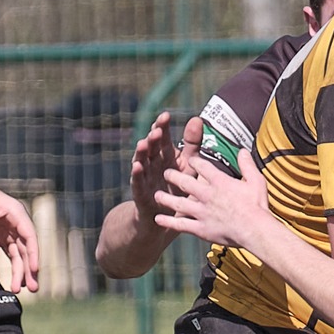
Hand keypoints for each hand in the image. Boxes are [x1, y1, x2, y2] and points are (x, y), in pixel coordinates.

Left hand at [0, 176, 40, 293]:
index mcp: (17, 214)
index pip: (30, 237)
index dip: (34, 254)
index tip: (35, 270)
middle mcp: (17, 223)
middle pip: (27, 249)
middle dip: (30, 269)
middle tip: (32, 288)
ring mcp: (10, 230)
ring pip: (20, 254)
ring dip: (21, 271)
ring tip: (19, 289)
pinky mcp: (2, 235)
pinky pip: (11, 253)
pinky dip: (13, 266)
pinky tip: (14, 280)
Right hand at [127, 111, 183, 226]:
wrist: (164, 218)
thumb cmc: (177, 188)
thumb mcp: (188, 165)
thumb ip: (192, 144)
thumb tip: (197, 118)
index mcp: (165, 155)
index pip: (162, 138)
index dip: (162, 127)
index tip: (165, 115)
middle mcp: (152, 163)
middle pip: (151, 147)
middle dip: (152, 137)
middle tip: (157, 129)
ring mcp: (144, 177)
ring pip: (141, 161)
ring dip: (141, 152)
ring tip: (143, 143)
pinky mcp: (140, 192)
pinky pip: (137, 182)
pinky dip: (136, 174)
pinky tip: (137, 166)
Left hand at [156, 152, 272, 248]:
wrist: (254, 230)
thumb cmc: (257, 205)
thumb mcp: (256, 180)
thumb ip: (247, 164)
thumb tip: (242, 150)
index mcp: (219, 182)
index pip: (202, 166)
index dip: (194, 161)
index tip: (189, 159)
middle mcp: (207, 195)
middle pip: (184, 182)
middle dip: (173, 176)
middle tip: (165, 173)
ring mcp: (202, 212)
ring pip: (178, 204)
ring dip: (165, 198)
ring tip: (156, 195)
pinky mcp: (201, 229)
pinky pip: (181, 225)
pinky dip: (168, 222)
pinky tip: (158, 219)